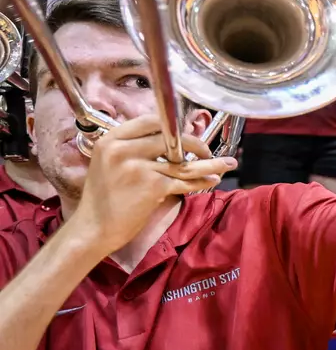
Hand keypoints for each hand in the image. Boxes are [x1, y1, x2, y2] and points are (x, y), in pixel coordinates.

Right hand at [73, 117, 234, 253]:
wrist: (94, 228)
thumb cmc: (104, 198)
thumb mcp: (108, 163)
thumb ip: (132, 149)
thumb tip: (168, 141)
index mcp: (111, 140)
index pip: (150, 122)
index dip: (173, 127)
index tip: (186, 133)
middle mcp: (123, 150)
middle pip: (171, 139)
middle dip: (196, 144)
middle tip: (208, 150)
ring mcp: (139, 168)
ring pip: (184, 163)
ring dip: (210, 163)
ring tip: (228, 163)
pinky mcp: (153, 187)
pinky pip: (185, 181)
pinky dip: (202, 181)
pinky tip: (213, 180)